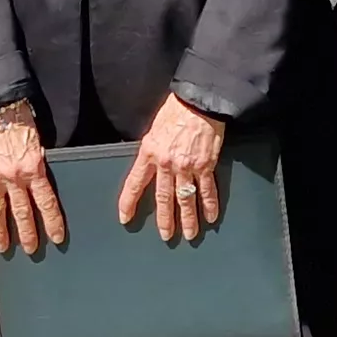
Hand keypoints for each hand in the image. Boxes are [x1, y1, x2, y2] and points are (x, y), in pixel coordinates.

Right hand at [0, 107, 64, 253]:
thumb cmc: (18, 117)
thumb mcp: (38, 140)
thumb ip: (38, 164)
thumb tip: (42, 182)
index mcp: (33, 168)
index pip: (46, 202)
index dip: (52, 222)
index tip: (56, 236)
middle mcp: (13, 177)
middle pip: (22, 213)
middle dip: (28, 233)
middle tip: (32, 248)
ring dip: (1, 232)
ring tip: (3, 246)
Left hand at [119, 95, 227, 241]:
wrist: (198, 101)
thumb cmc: (175, 110)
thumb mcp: (154, 129)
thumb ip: (151, 150)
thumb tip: (150, 164)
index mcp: (149, 153)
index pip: (135, 183)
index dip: (129, 202)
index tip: (125, 218)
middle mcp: (167, 163)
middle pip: (163, 198)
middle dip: (164, 219)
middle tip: (165, 235)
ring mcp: (187, 166)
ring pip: (186, 198)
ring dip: (187, 219)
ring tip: (188, 234)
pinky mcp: (206, 165)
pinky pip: (207, 189)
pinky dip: (209, 204)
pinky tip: (211, 217)